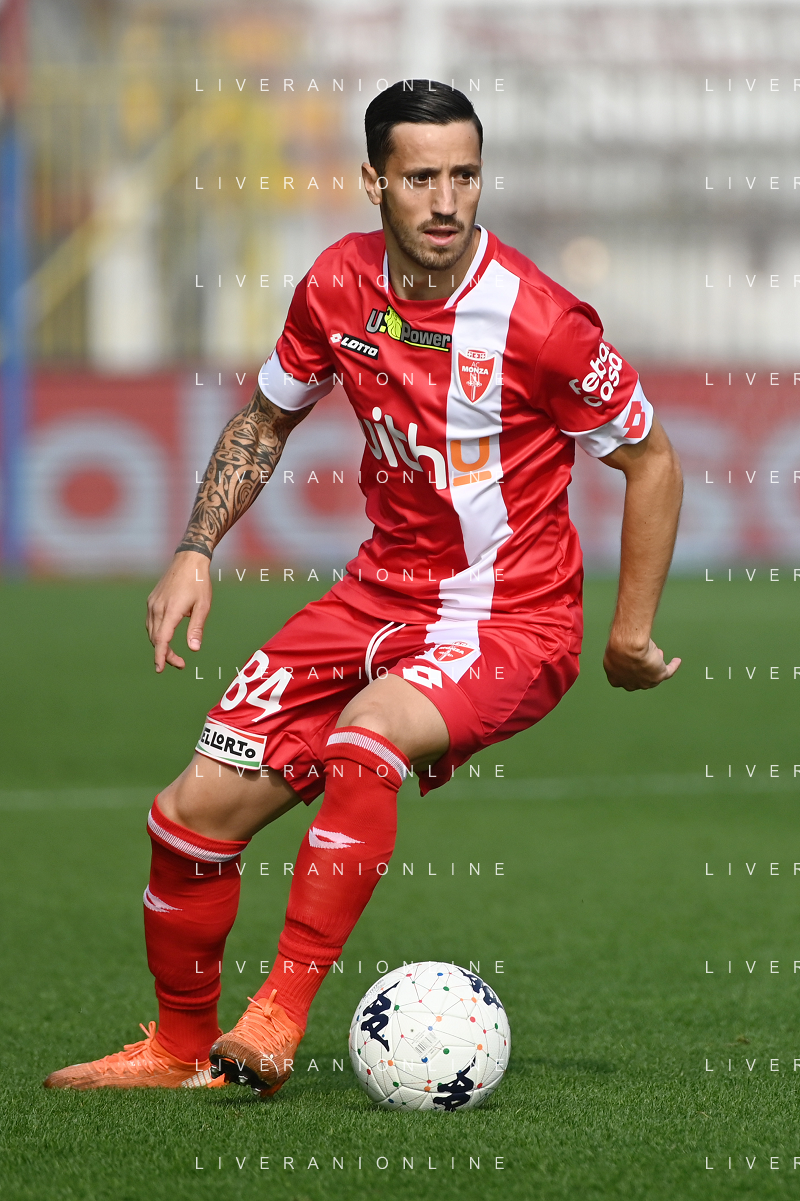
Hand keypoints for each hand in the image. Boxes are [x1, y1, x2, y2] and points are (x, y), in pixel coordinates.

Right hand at [146, 551, 211, 672]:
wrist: (188, 560)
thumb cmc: (199, 583)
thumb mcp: (203, 607)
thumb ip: (196, 628)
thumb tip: (194, 649)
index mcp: (171, 610)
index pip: (162, 639)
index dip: (160, 656)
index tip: (160, 669)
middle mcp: (157, 608)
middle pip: (156, 638)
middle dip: (165, 654)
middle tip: (180, 664)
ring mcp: (152, 603)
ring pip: (151, 631)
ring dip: (160, 645)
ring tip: (173, 654)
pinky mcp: (152, 600)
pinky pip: (151, 622)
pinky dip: (157, 633)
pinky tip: (166, 636)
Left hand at [603, 637, 680, 690]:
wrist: (627, 647)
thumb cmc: (618, 645)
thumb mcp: (614, 648)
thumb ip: (619, 651)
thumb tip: (624, 646)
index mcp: (615, 679)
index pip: (623, 676)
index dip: (628, 667)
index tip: (631, 658)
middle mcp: (630, 684)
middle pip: (639, 677)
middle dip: (642, 666)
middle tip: (644, 655)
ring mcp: (645, 683)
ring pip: (653, 674)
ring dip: (656, 664)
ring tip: (658, 654)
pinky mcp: (659, 676)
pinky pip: (668, 672)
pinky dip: (673, 666)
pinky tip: (676, 660)